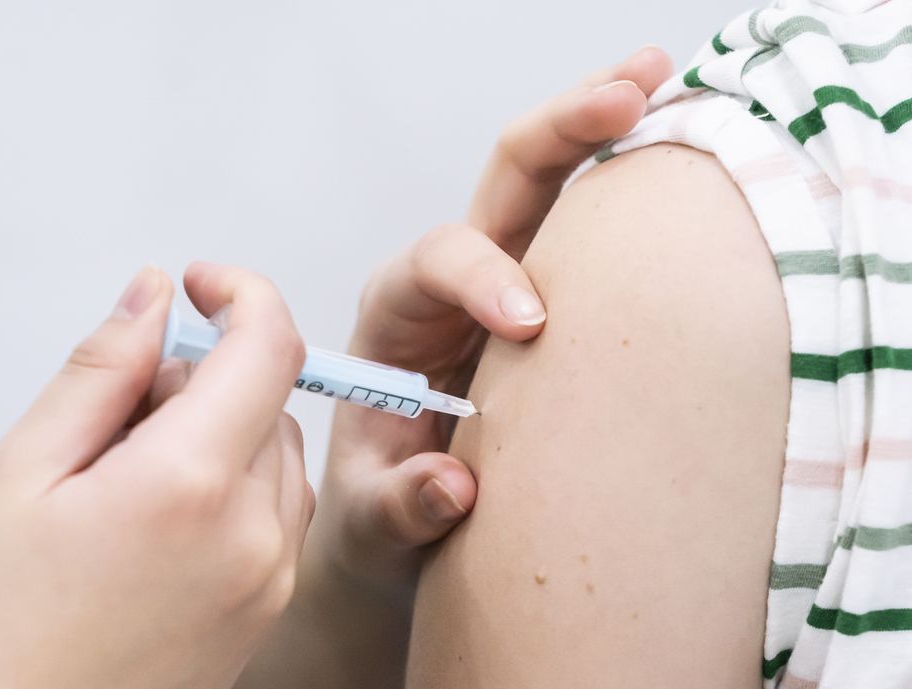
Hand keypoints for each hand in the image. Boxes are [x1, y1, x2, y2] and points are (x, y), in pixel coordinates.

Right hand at [0, 263, 314, 688]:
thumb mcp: (21, 475)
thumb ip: (101, 371)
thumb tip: (152, 297)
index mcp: (189, 484)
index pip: (268, 347)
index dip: (243, 294)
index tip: (204, 286)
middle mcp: (252, 531)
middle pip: (268, 398)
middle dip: (206, 379)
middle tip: (122, 419)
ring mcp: (270, 574)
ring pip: (278, 450)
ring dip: (223, 432)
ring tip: (135, 480)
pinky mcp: (270, 603)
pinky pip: (281, 507)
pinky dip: (238, 482)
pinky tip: (168, 517)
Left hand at [236, 47, 673, 688]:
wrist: (397, 530)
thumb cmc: (376, 519)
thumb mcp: (370, 526)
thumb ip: (396, 508)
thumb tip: (453, 490)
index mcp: (396, 319)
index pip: (436, 263)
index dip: (482, 277)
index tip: (532, 323)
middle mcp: (454, 285)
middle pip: (504, 183)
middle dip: (561, 133)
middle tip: (630, 91)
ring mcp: (511, 284)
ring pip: (552, 185)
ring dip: (602, 128)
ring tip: (657, 77)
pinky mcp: (558, 303)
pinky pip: (591, 231)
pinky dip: (631, 183)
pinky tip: (679, 151)